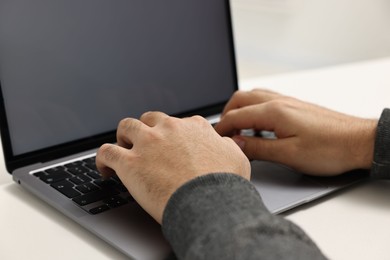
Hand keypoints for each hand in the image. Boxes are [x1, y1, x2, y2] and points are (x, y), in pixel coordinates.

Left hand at [96, 112, 249, 223]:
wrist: (208, 202)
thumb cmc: (224, 184)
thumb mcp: (236, 158)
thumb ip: (226, 145)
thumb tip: (223, 143)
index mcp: (192, 127)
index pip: (177, 122)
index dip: (171, 133)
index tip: (169, 144)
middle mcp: (169, 130)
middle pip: (149, 119)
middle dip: (146, 129)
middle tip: (145, 145)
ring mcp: (148, 144)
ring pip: (126, 127)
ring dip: (123, 137)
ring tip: (123, 150)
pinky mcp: (130, 162)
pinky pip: (106, 152)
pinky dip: (102, 159)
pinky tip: (105, 169)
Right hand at [215, 89, 376, 175]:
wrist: (358, 141)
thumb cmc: (329, 149)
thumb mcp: (288, 154)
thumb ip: (258, 148)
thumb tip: (235, 144)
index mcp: (274, 112)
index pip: (236, 116)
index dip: (221, 128)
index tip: (214, 140)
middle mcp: (279, 101)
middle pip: (241, 99)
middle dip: (227, 115)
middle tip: (224, 134)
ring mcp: (288, 102)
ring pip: (253, 97)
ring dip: (240, 110)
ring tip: (239, 131)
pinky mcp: (295, 106)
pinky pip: (266, 101)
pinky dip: (254, 110)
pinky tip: (259, 127)